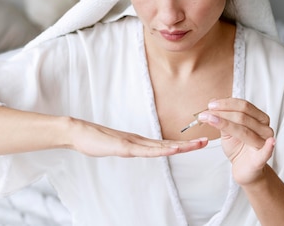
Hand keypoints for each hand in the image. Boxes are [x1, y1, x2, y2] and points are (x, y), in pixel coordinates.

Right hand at [68, 118, 207, 157]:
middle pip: (167, 144)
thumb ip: (125, 148)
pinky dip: (161, 150)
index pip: (163, 144)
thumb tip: (135, 151)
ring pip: (160, 146)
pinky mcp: (124, 147)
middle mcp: (138, 141)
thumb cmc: (93, 139)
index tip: (196, 144)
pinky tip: (172, 150)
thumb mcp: (114, 147)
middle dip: (187, 145)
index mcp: (137, 142)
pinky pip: (146, 150)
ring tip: (195, 146)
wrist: (77, 132)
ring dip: (179, 146)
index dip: (180, 145)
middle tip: (206, 141)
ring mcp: (132, 143)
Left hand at [197, 98, 274, 184]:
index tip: (210, 105)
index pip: (243, 106)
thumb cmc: (238, 146)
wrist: (243, 168)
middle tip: (205, 114)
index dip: (226, 104)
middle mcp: (264, 128)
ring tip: (209, 120)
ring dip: (225, 124)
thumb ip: (223, 117)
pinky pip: (267, 152)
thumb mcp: (228, 130)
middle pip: (243, 116)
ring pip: (245, 130)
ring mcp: (264, 143)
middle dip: (222, 113)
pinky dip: (269, 147)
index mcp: (258, 118)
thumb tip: (212, 103)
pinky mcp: (262, 158)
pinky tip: (270, 142)